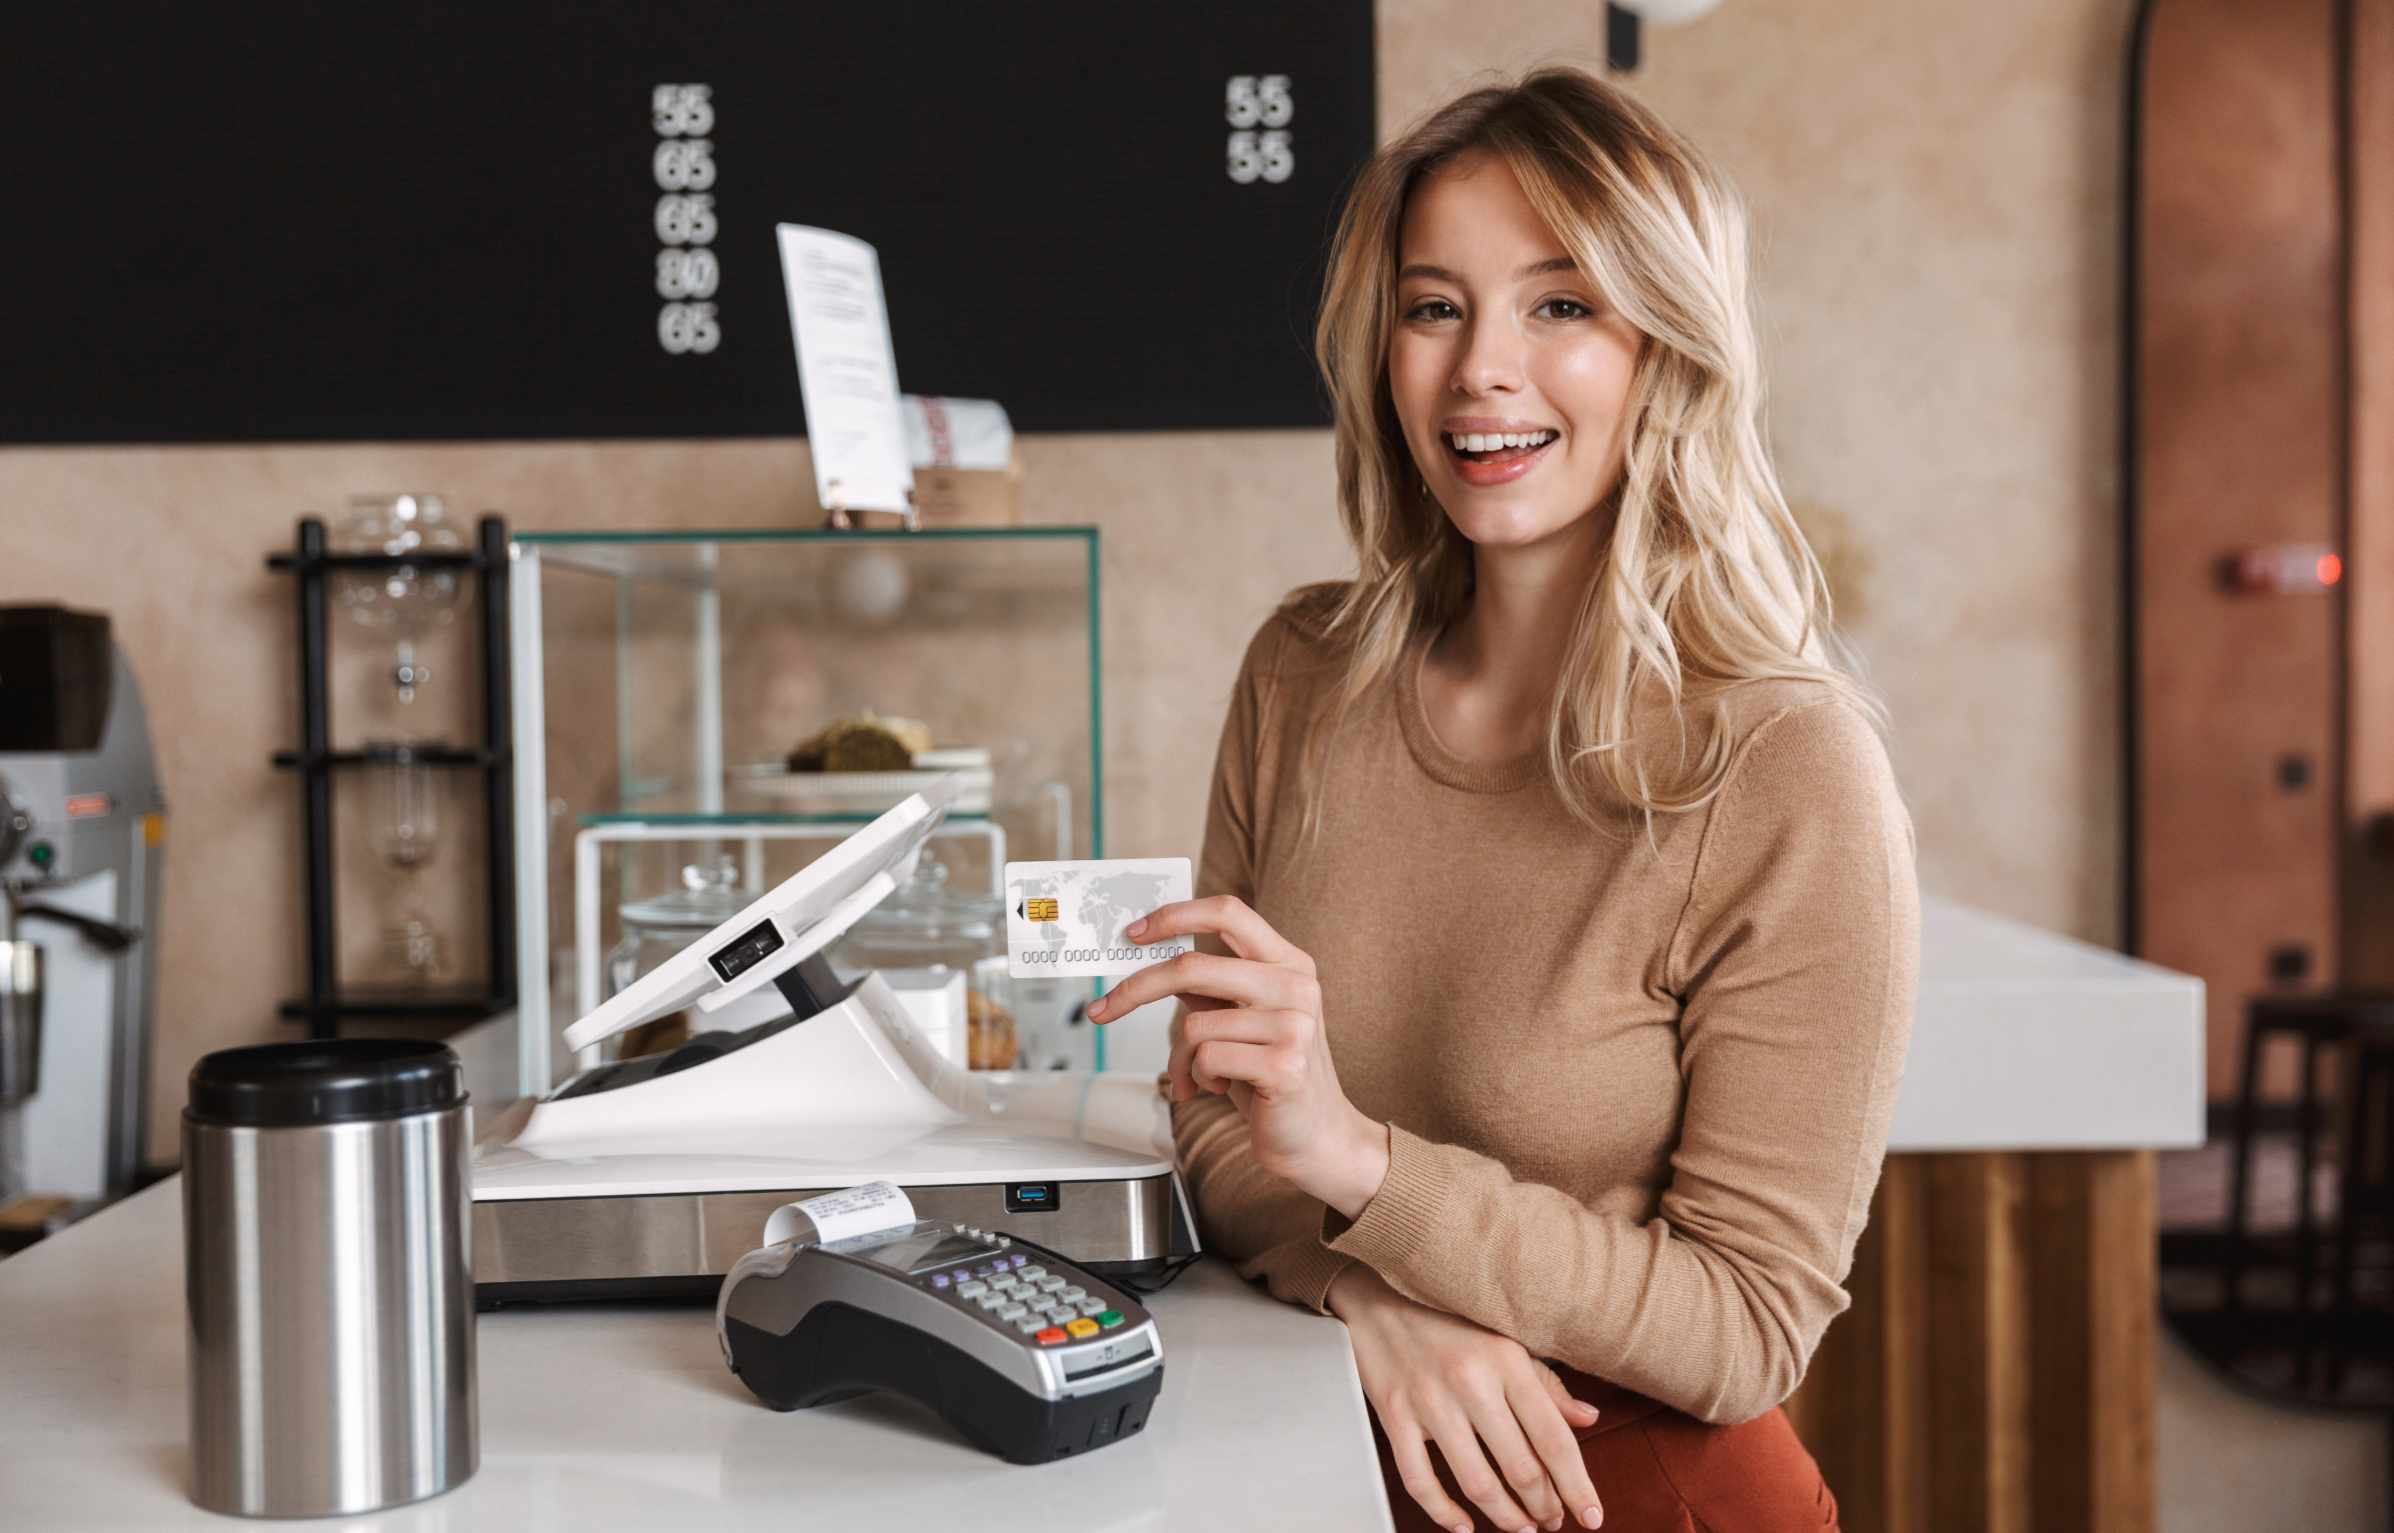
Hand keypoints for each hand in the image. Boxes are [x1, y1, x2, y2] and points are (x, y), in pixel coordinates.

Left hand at [1085, 895, 1387, 1217]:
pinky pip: (1207, 1059)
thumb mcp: (1239, 1019)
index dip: (1175, 916)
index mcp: (1288, 962)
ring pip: (1193, 1024)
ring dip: (1179, 1060)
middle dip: (1135, 990)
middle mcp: (1296, 986)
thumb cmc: (1269, 1076)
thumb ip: (1208, 985)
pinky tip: (1219, 1088)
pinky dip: (1197, 1078)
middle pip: (1193, 967)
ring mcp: (1295, 1024)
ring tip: (1196, 1078)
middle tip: (1103, 1010)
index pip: (1228, 912)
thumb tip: (1150, 955)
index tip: (1134, 933)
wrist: (1316, 1137)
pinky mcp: (1285, 1065)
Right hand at [1329, 1266, 1605, 1532]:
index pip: (1552, 1437)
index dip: (1576, 1486)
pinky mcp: (1393, 1414)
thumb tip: (1587, 1419)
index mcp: (1506, 1360)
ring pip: (1476, 1481)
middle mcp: (1470, 1381)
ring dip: (1504, 1516)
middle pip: (1519, 1467)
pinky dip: (1443, 1512)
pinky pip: (1419, 1479)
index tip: (1591, 1517)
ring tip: (1521, 1527)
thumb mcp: (1505, 1340)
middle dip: (1543, 1506)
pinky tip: (1462, 1524)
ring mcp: (1428, 1400)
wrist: (1379, 1295)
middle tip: (1551, 1521)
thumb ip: (1547, 1384)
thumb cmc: (1449, 1319)